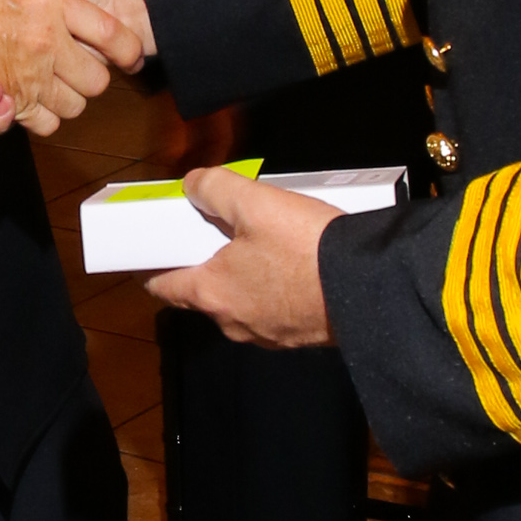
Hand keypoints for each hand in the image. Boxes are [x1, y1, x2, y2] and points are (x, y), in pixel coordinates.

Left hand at [147, 166, 337, 347]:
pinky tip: (293, 262)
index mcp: (212, 292)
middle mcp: (234, 320)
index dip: (153, 267)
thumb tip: (194, 185)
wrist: (369, 290)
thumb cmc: (309, 252)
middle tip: (217, 232)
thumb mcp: (256, 202)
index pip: (164, 286)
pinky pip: (274, 309)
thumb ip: (215, 187)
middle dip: (206, 263)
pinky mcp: (299, 334)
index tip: (151, 254)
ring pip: (241, 300)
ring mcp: (267, 333)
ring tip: (263, 241)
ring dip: (243, 275)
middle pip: (204, 291)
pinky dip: (274, 287)